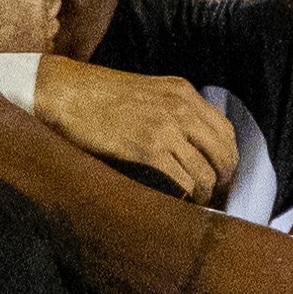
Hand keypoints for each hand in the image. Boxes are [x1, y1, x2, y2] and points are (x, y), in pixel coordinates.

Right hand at [33, 59, 237, 202]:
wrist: (65, 92)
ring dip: (205, 193)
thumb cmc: (97, 95)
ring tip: (196, 202)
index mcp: (183, 91)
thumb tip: (188, 144)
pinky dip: (186, 197)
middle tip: (214, 194)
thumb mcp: (146, 91)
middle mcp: (181, 107)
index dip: (228, 157)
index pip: (225, 129)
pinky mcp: (149, 148)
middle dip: (223, 178)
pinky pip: (183, 181)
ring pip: (206, 171)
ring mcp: (167, 127)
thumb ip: (170, 109)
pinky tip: (179, 201)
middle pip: (223, 152)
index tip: (222, 173)